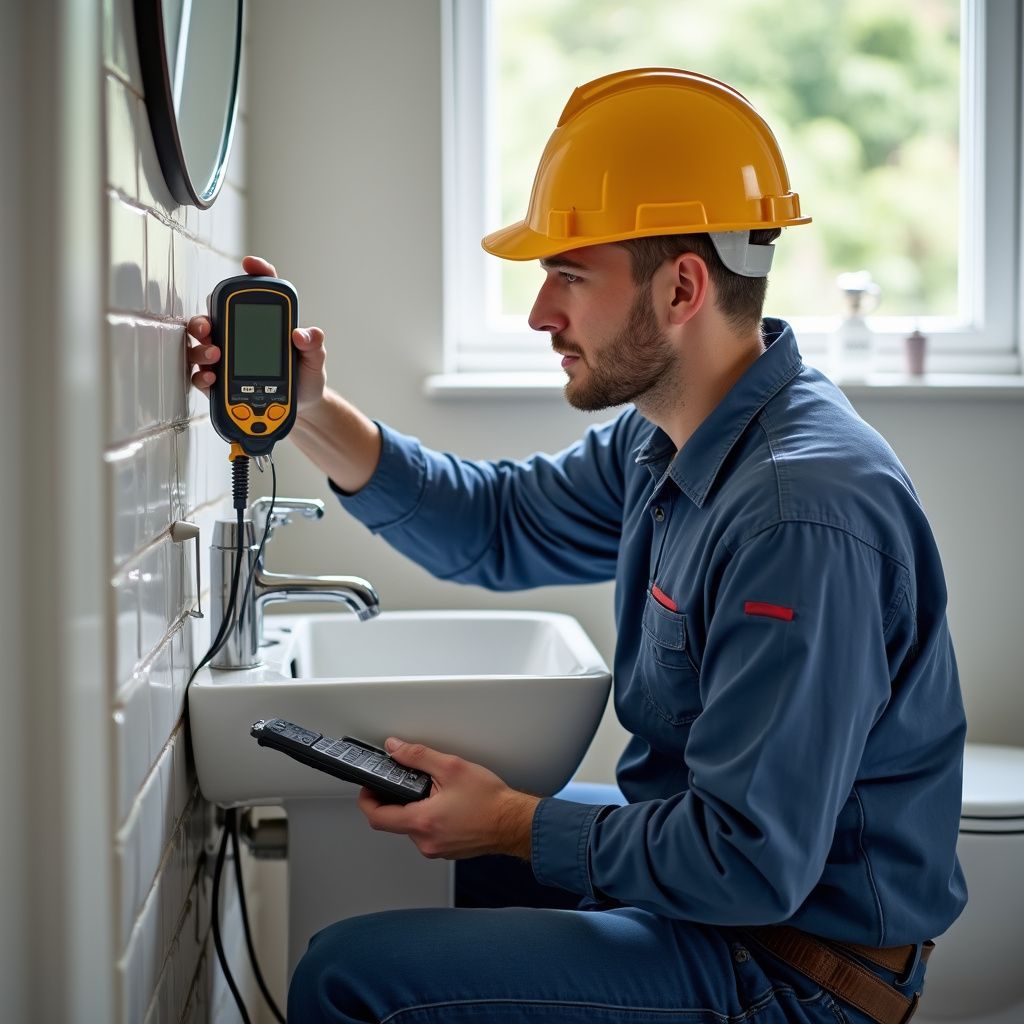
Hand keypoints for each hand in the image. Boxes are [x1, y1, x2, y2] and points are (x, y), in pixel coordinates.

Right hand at [185, 254, 327, 410]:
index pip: (260, 290)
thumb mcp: (314, 360)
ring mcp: (226, 355)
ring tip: (214, 355)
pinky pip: (202, 374)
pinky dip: (203, 375)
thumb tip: (303, 334)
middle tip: (208, 328)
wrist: (301, 406)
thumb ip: (313, 346)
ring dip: (202, 347)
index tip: (250, 263)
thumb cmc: (305, 377)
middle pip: (215, 315)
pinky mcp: (219, 379)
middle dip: (206, 318)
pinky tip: (212, 377)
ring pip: (202, 344)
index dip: (256, 272)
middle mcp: (240, 333)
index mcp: (267, 321)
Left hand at [357, 739, 539, 860]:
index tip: (369, 786)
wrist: (514, 823)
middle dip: (395, 798)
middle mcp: (425, 841)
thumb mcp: (452, 767)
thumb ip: (418, 756)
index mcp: (422, 821)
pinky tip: (446, 803)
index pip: (377, 817)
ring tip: (434, 790)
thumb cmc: (490, 800)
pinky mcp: (447, 850)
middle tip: (405, 780)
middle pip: (393, 821)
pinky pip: (428, 832)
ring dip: (415, 807)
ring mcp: (436, 849)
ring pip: (412, 826)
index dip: (367, 799)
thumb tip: (396, 749)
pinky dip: (429, 817)